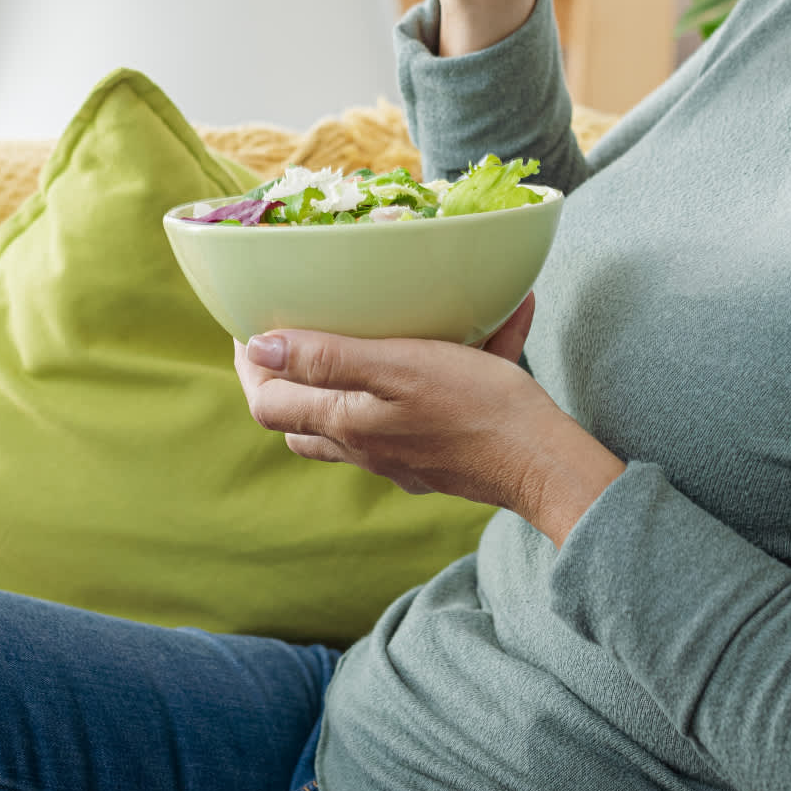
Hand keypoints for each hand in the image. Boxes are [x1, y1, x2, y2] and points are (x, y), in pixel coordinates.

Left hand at [231, 295, 625, 545]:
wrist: (541, 459)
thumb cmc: (475, 406)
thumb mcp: (397, 366)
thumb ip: (327, 358)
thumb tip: (259, 347)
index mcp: (347, 426)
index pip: (268, 405)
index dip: (250, 368)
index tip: (249, 330)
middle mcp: (365, 450)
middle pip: (299, 424)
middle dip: (285, 382)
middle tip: (288, 339)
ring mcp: (400, 461)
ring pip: (346, 430)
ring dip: (334, 393)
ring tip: (344, 352)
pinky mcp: (434, 460)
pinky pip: (402, 426)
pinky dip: (404, 393)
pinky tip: (439, 356)